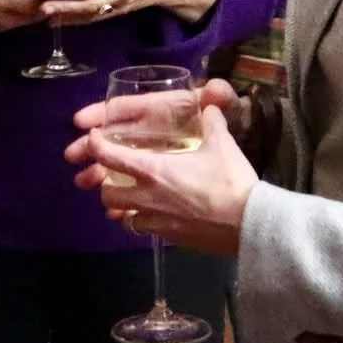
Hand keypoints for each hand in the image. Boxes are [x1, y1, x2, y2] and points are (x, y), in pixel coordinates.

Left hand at [64, 99, 258, 257]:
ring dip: (121, 206)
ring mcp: (155, 220)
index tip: (94, 139)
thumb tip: (210, 105)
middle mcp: (146, 197)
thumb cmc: (230, 181)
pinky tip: (153, 216)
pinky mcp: (167, 238)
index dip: (95, 145)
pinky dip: (140, 222)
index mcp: (153, 170)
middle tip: (115, 175)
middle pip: (106, 193)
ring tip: (131, 198)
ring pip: (120, 215)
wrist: (248, 223)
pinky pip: (142, 229)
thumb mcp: (222, 145)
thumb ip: (212, 122)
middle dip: (105, 183)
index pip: (108, 156)